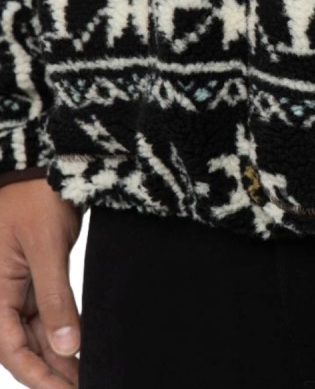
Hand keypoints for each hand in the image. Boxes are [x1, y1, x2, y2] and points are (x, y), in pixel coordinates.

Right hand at [0, 178, 84, 387]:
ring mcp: (15, 287)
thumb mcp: (47, 246)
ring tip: (86, 374)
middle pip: (20, 346)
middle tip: (84, 386)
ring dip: (56, 355)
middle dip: (50, 371)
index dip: (36, 374)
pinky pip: (42, 314)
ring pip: (32, 333)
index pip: (8, 347)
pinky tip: (79, 347)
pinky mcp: (33, 279)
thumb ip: (54, 297)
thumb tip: (67, 344)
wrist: (50, 168)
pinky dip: (60, 331)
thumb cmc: (39, 198)